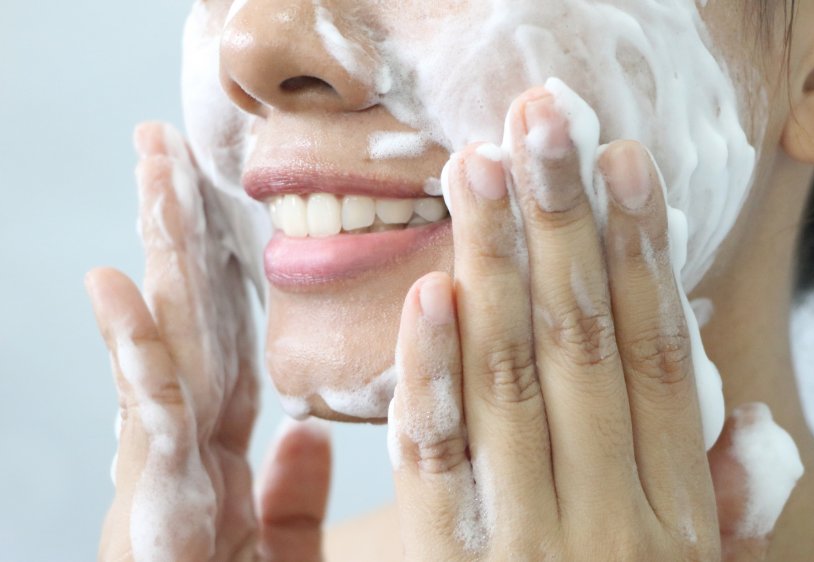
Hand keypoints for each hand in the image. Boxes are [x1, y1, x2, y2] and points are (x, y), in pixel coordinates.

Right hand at [87, 122, 331, 560]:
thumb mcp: (277, 553)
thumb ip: (287, 496)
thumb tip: (303, 435)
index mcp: (224, 456)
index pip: (226, 340)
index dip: (219, 270)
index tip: (217, 198)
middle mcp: (190, 453)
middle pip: (194, 325)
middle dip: (179, 235)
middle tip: (168, 146)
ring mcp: (167, 479)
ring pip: (167, 351)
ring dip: (157, 260)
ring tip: (150, 174)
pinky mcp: (158, 519)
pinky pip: (154, 427)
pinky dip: (136, 359)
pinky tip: (117, 292)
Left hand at [388, 88, 801, 559]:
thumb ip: (721, 506)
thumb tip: (749, 416)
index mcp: (680, 518)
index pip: (665, 361)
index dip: (646, 257)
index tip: (626, 165)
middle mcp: (617, 523)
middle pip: (588, 349)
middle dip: (564, 226)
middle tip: (544, 121)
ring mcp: (538, 551)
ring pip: (516, 386)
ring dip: (497, 271)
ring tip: (481, 173)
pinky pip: (442, 471)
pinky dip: (434, 379)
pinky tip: (433, 296)